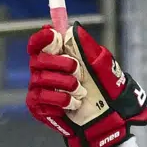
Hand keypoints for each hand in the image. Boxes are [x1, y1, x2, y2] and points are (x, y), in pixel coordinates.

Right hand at [27, 24, 146, 146]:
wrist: (108, 118)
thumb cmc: (105, 90)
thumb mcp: (102, 64)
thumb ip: (87, 46)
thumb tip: (73, 27)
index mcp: (56, 57)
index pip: (38, 43)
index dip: (43, 39)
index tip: (54, 37)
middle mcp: (43, 71)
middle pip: (38, 59)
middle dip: (60, 64)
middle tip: (77, 71)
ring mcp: (39, 89)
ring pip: (41, 79)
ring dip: (65, 84)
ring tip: (80, 91)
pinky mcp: (38, 107)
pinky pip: (41, 97)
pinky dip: (60, 99)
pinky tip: (73, 104)